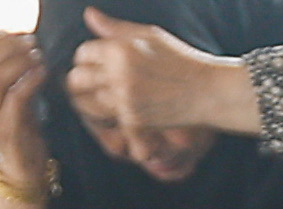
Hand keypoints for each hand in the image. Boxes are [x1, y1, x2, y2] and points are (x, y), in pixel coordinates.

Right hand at [0, 28, 48, 164]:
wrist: (25, 164)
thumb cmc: (21, 126)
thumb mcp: (11, 93)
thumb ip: (9, 71)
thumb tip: (19, 41)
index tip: (16, 35)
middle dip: (7, 48)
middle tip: (30, 43)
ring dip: (19, 62)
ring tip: (37, 57)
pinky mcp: (7, 129)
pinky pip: (15, 97)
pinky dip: (30, 80)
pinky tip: (42, 73)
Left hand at [65, 10, 261, 137]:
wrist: (205, 91)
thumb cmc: (179, 59)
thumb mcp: (149, 35)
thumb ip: (115, 28)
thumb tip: (89, 14)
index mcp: (120, 49)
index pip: (82, 53)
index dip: (86, 58)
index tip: (95, 63)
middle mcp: (118, 74)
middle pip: (77, 79)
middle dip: (81, 80)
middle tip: (91, 82)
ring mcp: (124, 99)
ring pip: (87, 102)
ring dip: (91, 100)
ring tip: (103, 96)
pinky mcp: (132, 119)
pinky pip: (107, 119)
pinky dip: (110, 115)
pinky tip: (120, 109)